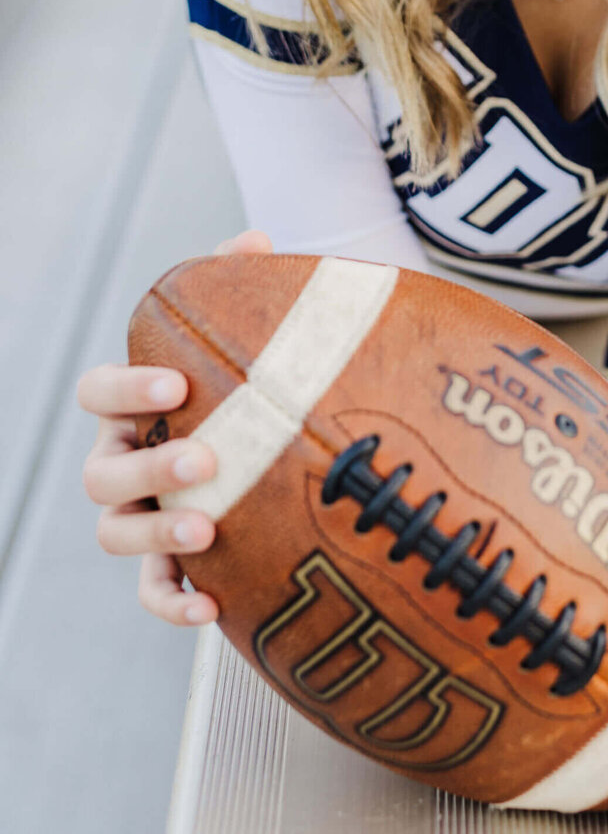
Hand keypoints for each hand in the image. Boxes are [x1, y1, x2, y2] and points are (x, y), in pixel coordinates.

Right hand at [77, 227, 273, 625]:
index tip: (175, 385)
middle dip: (150, 466)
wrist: (266, 434)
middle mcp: (122, 459)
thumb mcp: (241, 330)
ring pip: (115, 532)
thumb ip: (238, 282)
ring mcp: (139, 515)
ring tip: (207, 531)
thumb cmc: (240, 377)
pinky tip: (212, 609)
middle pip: (103, 471)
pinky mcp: (168, 566)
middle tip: (207, 460)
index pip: (98, 391)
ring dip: (155, 535)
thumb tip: (256, 241)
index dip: (127, 388)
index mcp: (132, 402)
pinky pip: (153, 593)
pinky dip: (173, 605)